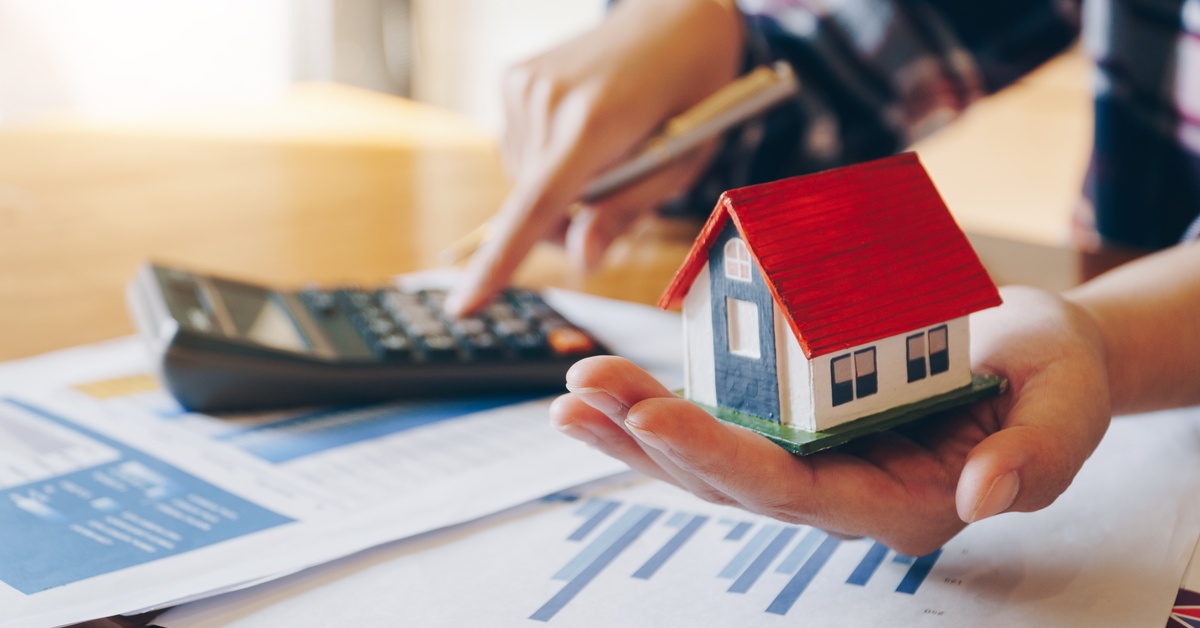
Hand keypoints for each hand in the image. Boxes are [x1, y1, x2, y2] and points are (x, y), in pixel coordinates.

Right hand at [444, 0, 742, 315]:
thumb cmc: (693, 93)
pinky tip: (583, 131)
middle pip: (533, 205)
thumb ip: (626, 211)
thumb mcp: (682, 163)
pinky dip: (548, 159)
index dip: (500, 262)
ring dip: (560, 188)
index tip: (465, 305)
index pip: (537, 206)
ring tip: (608, 149)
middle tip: (620, 190)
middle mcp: (546, 100)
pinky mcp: (513, 79)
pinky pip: (520, 151)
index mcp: (593, 122)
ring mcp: (523, 85)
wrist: (678, 17)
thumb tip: (582, 259)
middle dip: (570, 220)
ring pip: (525, 181)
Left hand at [549, 286, 1111, 554]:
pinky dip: (659, 402)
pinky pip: (719, 417)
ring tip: (576, 388)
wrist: (1034, 358)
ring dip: (635, 426)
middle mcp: (840, 490)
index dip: (722, 458)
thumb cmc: (1053, 383)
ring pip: (708, 456)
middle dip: (651, 438)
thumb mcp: (1068, 411)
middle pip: (729, 479)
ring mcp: (811, 456)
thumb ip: (1037, 457)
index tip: (656, 417)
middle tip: (585, 391)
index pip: (795, 493)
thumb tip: (983, 495)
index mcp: (899, 503)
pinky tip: (607, 386)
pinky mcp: (794, 420)